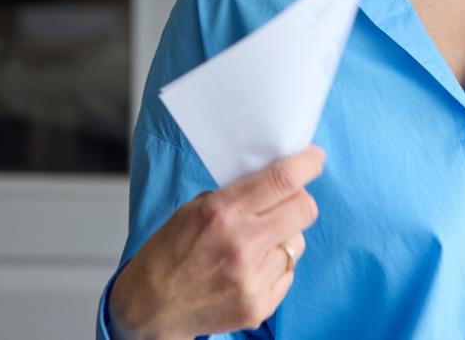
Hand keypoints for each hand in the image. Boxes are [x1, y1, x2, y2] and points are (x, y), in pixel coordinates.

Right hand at [109, 145, 325, 339]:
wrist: (150, 306)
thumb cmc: (170, 251)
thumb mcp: (195, 207)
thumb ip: (239, 194)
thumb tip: (281, 179)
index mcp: (222, 212)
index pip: (283, 180)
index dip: (307, 164)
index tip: (314, 158)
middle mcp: (241, 244)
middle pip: (304, 209)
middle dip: (300, 200)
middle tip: (287, 202)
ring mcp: (252, 279)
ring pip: (298, 242)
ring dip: (284, 237)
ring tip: (255, 245)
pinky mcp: (259, 306)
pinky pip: (289, 272)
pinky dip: (276, 267)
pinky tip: (250, 270)